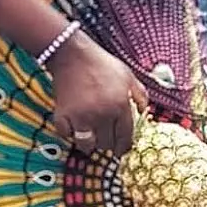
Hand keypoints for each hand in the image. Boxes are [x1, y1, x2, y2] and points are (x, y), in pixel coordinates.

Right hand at [48, 32, 148, 156]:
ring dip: (90, 144)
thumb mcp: (129, 76)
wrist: (73, 56)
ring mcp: (81, 117)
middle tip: (108, 141)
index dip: (125, 147)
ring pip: (87, 144)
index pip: (125, 136)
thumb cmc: (102, 65)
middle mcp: (102, 114)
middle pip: (107, 143)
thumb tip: (144, 112)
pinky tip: (75, 126)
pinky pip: (67, 136)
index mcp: (120, 105)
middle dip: (109, 145)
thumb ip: (140, 95)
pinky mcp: (62, 116)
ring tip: (93, 137)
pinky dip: (71, 134)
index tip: (123, 150)